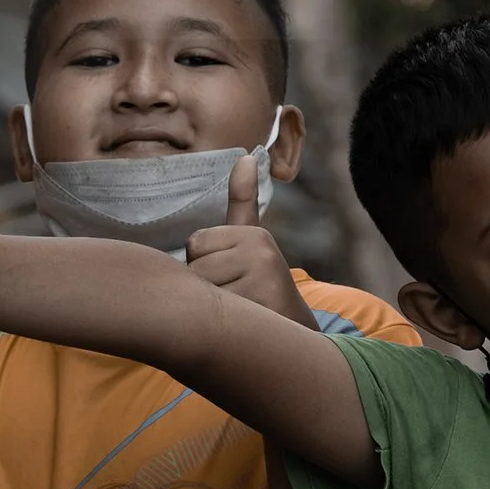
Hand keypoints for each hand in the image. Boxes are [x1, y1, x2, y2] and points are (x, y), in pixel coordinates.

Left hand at [186, 155, 311, 326]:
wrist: (294, 332)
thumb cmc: (262, 284)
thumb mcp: (250, 242)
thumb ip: (242, 202)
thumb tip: (245, 157)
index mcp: (254, 234)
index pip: (195, 244)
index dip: (205, 264)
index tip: (233, 273)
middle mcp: (262, 251)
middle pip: (195, 266)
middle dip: (206, 285)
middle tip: (237, 293)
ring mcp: (263, 279)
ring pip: (201, 290)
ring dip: (213, 305)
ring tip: (241, 307)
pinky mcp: (260, 306)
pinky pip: (213, 312)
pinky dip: (222, 323)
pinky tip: (244, 321)